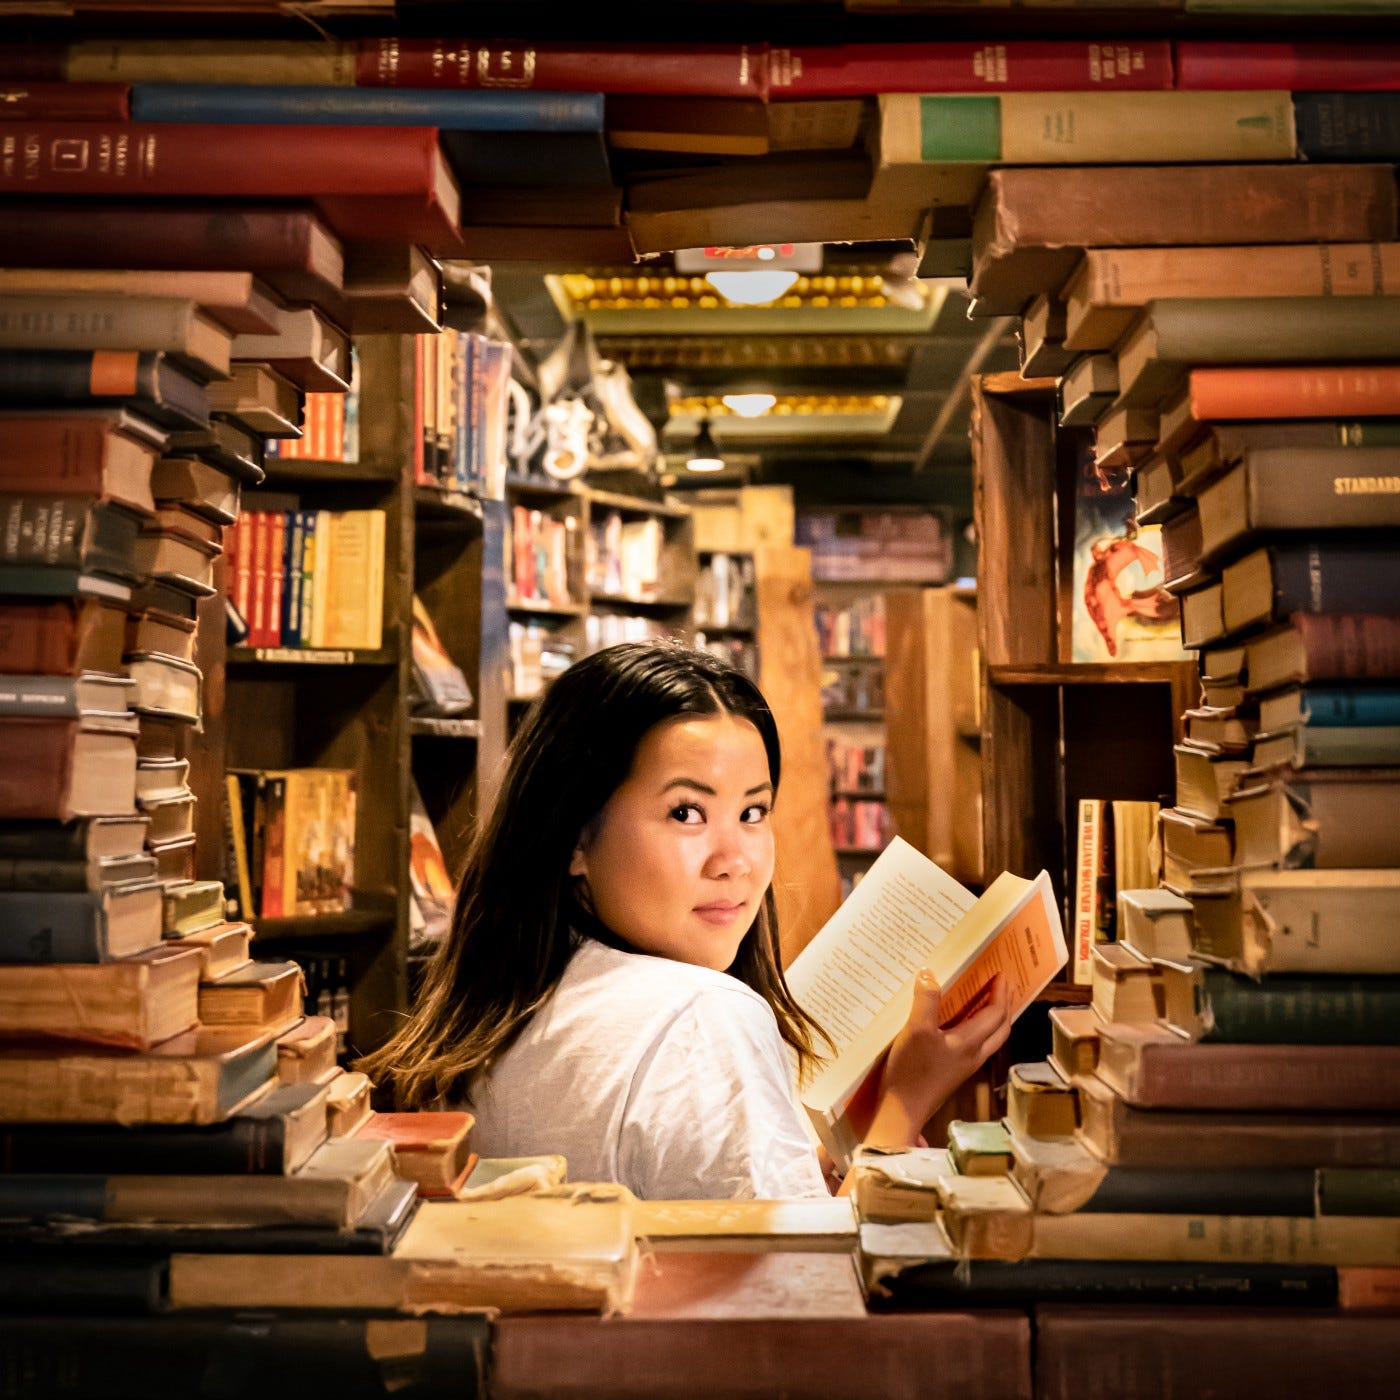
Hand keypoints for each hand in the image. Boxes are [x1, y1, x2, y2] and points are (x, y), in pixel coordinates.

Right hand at [870, 972, 1013, 1144]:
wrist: (901, 1111)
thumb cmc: (911, 1073)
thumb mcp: (916, 1030)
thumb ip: (925, 1000)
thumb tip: (929, 973)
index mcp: (969, 1043)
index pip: (996, 1014)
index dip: (1002, 993)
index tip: (1004, 974)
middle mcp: (973, 1055)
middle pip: (1001, 1028)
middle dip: (1007, 1005)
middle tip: (1007, 985)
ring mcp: (964, 1066)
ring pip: (991, 1038)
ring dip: (996, 1018)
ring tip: (992, 1001)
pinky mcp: (952, 1072)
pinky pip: (977, 1045)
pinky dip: (980, 1029)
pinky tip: (963, 1024)